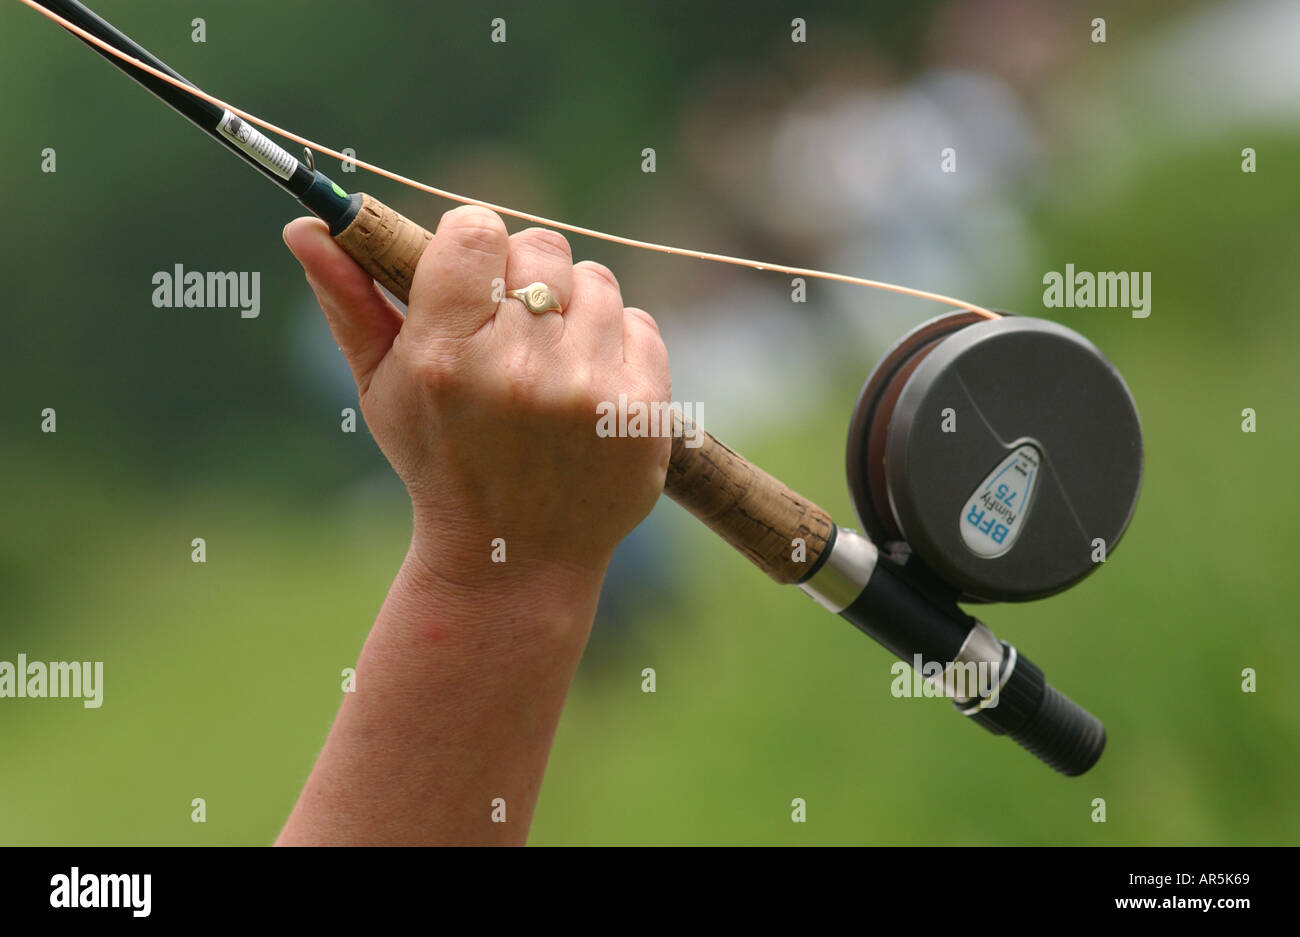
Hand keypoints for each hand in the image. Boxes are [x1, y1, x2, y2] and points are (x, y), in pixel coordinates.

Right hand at [284, 206, 670, 598]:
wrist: (515, 557)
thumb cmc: (440, 462)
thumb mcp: (381, 389)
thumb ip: (348, 301)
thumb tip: (305, 226)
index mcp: (446, 357)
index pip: (476, 230)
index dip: (473, 243)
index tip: (472, 273)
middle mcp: (519, 370)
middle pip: (541, 247)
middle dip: (525, 275)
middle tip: (511, 325)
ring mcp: (588, 391)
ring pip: (597, 280)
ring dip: (574, 308)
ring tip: (549, 360)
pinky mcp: (641, 410)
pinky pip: (640, 323)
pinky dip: (617, 344)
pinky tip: (587, 386)